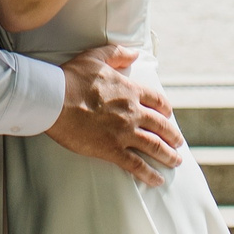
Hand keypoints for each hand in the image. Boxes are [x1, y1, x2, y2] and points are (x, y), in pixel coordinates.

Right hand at [45, 45, 182, 186]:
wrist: (54, 99)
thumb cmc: (72, 77)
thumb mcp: (96, 57)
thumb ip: (117, 53)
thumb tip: (134, 53)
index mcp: (130, 91)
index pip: (157, 101)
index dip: (166, 109)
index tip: (169, 115)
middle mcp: (132, 112)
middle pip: (161, 126)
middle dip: (173, 136)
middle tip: (179, 143)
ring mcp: (123, 132)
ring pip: (154, 146)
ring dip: (168, 155)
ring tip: (176, 161)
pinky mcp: (112, 150)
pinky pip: (136, 164)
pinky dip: (149, 174)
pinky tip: (157, 180)